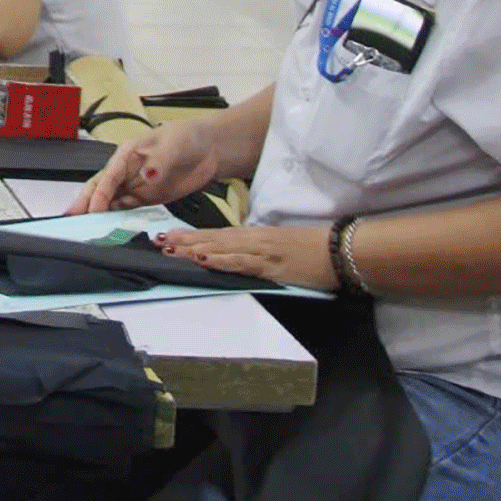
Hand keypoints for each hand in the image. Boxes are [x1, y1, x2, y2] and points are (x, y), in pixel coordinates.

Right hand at [67, 118, 225, 214]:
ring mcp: (137, 185)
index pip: (108, 176)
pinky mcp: (148, 197)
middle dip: (86, 204)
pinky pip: (128, 210)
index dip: (99, 194)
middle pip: (102, 189)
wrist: (210, 149)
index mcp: (127, 154)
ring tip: (87, 230)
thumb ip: (159, 162)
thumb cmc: (188, 138)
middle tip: (72, 220)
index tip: (93, 209)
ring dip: (99, 214)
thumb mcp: (173, 145)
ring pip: (112, 201)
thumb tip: (146, 175)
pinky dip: (117, 219)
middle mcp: (127, 171)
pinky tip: (110, 229)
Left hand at [156, 225, 337, 290]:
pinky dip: (222, 260)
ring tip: (170, 247)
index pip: (217, 235)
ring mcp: (262, 251)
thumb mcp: (281, 249)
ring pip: (222, 248)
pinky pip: (242, 262)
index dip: (192, 236)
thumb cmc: (315, 251)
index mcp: (256, 236)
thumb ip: (259, 252)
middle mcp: (254, 240)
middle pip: (213, 239)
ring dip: (194, 248)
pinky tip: (204, 259)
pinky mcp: (272, 264)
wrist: (343, 251)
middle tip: (157, 241)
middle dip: (185, 241)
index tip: (169, 236)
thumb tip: (236, 258)